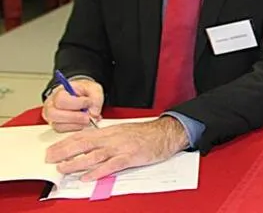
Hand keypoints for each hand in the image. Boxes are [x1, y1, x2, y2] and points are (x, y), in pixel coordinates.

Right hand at [42, 79, 103, 132]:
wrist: (81, 96)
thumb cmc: (83, 91)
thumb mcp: (93, 88)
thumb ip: (96, 98)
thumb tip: (94, 113)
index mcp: (58, 92)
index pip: (61, 100)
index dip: (77, 103)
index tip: (88, 102)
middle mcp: (51, 105)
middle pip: (54, 114)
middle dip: (75, 117)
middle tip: (88, 117)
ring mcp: (52, 117)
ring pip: (58, 125)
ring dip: (75, 124)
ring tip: (87, 120)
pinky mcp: (56, 125)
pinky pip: (62, 131)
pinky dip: (75, 128)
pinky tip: (82, 123)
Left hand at [44, 116, 188, 180]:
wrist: (167, 132)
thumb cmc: (146, 134)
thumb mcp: (123, 131)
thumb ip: (106, 138)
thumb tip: (89, 146)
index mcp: (110, 131)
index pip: (83, 135)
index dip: (65, 142)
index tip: (53, 149)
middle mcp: (113, 138)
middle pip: (84, 144)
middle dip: (65, 151)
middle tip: (51, 158)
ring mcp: (121, 147)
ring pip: (94, 155)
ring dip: (77, 162)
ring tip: (63, 168)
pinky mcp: (131, 157)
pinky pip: (112, 165)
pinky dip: (99, 171)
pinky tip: (88, 176)